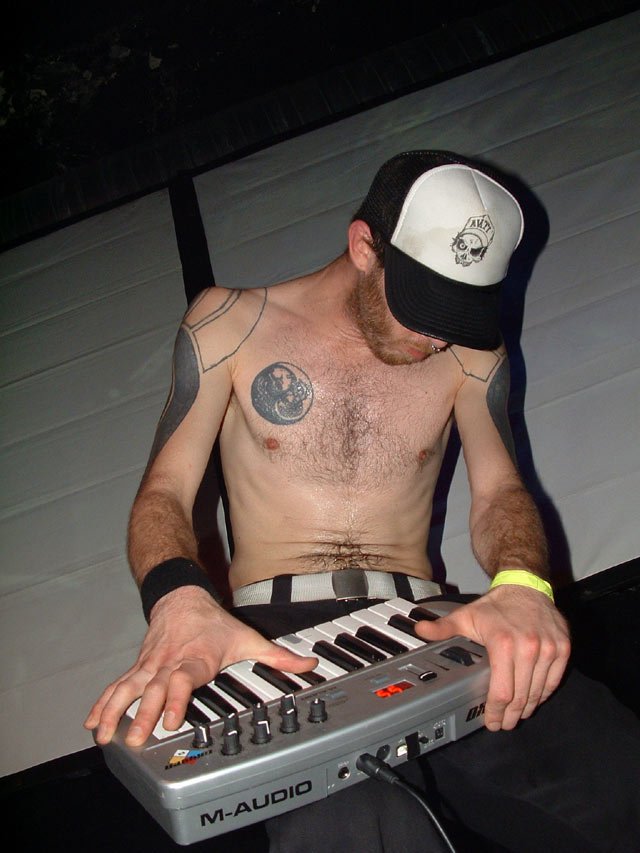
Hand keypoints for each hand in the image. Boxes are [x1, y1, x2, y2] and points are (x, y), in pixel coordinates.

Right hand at [84, 587, 316, 745]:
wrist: (181, 597)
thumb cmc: (213, 624)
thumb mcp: (247, 638)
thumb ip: (276, 657)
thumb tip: (307, 666)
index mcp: (196, 660)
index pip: (183, 680)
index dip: (176, 698)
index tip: (171, 719)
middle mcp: (169, 664)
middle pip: (153, 689)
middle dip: (143, 715)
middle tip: (136, 739)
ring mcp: (150, 666)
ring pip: (129, 688)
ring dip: (115, 711)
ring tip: (104, 735)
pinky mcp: (139, 668)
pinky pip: (118, 686)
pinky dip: (103, 703)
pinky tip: (93, 723)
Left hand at [414, 586, 570, 730]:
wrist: (525, 587)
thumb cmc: (496, 606)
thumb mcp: (466, 616)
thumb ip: (443, 628)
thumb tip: (419, 629)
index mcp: (503, 643)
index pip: (501, 691)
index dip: (495, 712)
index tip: (492, 722)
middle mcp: (529, 647)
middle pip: (521, 696)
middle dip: (510, 715)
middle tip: (503, 724)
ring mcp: (548, 649)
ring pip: (538, 692)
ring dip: (527, 708)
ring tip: (517, 715)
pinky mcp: (562, 648)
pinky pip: (553, 681)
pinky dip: (543, 694)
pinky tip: (534, 699)